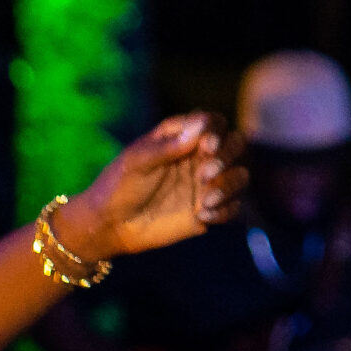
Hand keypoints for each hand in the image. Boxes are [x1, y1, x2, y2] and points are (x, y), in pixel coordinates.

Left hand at [56, 113, 247, 263]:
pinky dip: (224, 211)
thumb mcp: (137, 162)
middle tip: (207, 173)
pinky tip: (201, 216)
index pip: (214, 123)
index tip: (207, 145)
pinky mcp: (209, 209)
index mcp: (183, 138)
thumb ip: (168, 145)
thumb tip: (202, 126)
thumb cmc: (118, 186)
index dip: (217, 131)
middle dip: (228, 157)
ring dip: (229, 186)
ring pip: (240, 176)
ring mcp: (207, 184)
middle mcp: (200, 158)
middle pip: (236, 145)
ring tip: (205, 201)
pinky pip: (233, 207)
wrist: (109, 227)